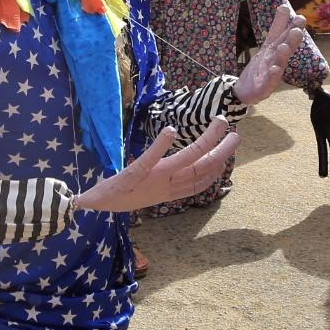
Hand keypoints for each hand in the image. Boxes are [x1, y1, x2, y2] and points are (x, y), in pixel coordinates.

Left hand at [72, 118, 237, 211]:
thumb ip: (160, 179)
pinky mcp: (132, 175)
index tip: (230, 154)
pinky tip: (171, 130)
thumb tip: (174, 163)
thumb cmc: (117, 195)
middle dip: (221, 153)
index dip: (217, 168)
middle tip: (237, 135)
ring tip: (219, 123)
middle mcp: (164, 186)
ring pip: (184, 161)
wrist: (92, 207)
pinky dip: (161, 146)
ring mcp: (150, 180)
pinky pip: (149, 160)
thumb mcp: (144, 190)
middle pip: (200, 169)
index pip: (199, 182)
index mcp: (166, 191)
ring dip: (205, 142)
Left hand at [234, 5, 307, 106]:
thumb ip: (277, 28)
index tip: (300, 17)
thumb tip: (285, 7)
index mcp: (275, 51)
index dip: (290, 27)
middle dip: (291, 41)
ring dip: (281, 56)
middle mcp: (276, 62)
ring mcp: (271, 75)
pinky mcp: (264, 87)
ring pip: (278, 65)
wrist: (245, 90)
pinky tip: (275, 69)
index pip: (282, 36)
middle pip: (284, 50)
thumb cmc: (260, 66)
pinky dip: (272, 76)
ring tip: (283, 47)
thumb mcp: (267, 45)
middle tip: (297, 30)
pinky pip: (269, 82)